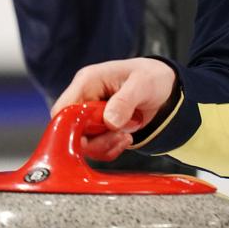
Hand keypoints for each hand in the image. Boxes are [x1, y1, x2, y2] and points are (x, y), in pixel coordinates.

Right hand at [50, 58, 178, 162]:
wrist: (166, 89)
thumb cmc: (152, 78)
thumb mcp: (143, 83)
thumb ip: (125, 100)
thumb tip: (109, 121)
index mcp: (87, 82)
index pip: (62, 109)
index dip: (70, 127)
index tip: (94, 133)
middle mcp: (84, 100)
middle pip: (70, 131)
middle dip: (95, 139)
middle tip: (118, 134)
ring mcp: (91, 117)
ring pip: (83, 144)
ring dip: (105, 145)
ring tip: (126, 134)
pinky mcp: (100, 131)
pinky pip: (97, 150)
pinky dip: (110, 149)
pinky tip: (126, 138)